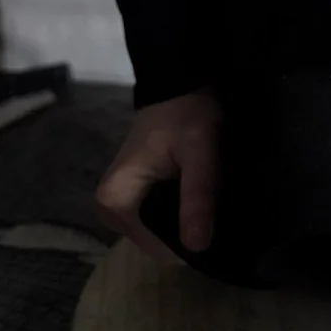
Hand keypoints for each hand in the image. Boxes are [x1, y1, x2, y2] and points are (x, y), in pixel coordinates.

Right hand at [95, 85, 221, 264]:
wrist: (179, 83)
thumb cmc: (186, 113)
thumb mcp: (198, 150)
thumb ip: (197, 195)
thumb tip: (197, 247)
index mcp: (115, 202)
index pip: (158, 247)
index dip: (192, 242)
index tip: (220, 227)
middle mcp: (110, 208)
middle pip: (158, 241)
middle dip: (189, 231)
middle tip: (220, 210)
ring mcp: (120, 203)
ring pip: (160, 231)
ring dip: (187, 220)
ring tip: (214, 202)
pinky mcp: (133, 196)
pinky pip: (159, 218)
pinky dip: (181, 212)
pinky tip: (200, 199)